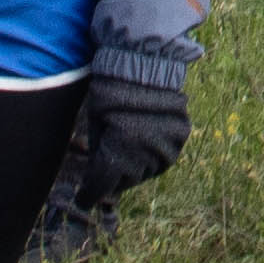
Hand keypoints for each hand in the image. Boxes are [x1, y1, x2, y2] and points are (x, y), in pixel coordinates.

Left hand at [66, 71, 191, 209]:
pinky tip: (141, 146)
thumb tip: (96, 176)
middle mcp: (146, 152)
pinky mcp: (180, 137)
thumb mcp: (96, 124)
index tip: (83, 200)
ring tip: (124, 154)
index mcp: (120, 149)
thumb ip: (98, 153)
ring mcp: (167, 146)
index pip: (102, 184)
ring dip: (133, 168)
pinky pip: (163, 157)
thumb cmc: (111, 91)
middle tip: (104, 173)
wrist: (144, 62)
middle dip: (112, 178)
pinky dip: (151, 156)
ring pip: (146, 171)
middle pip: (125, 179)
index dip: (90, 194)